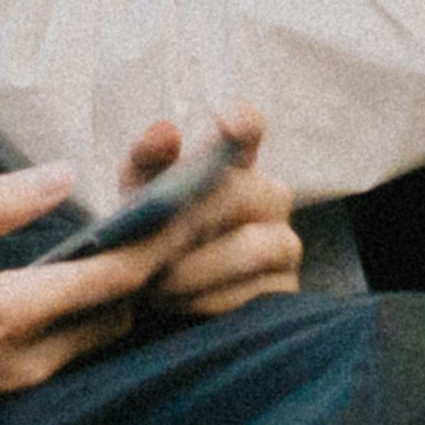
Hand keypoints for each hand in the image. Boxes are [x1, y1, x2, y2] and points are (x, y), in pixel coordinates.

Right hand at [0, 164, 164, 410]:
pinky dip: (87, 316)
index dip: (160, 244)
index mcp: (17, 310)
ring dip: (118, 294)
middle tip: (167, 222)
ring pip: (97, 334)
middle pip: (120, 311)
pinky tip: (78, 285)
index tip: (189, 209)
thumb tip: (63, 175)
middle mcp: (34, 354)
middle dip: (149, 270)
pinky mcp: (9, 389)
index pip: (115, 278)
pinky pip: (70, 350)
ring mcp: (23, 379)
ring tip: (127, 245)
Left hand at [133, 109, 302, 323]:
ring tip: (158, 282)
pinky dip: (206, 301)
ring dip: (193, 269)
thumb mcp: (139, 194)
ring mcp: (285, 243)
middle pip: (239, 195)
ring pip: (248, 249)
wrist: (161, 294)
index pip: (248, 128)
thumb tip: (166, 131)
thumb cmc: (153, 229)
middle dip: (189, 224)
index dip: (243, 122)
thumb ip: (146, 160)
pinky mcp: (285, 290)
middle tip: (151, 248)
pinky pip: (250, 295)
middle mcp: (271, 195)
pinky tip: (181, 303)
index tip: (229, 122)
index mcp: (236, 161)